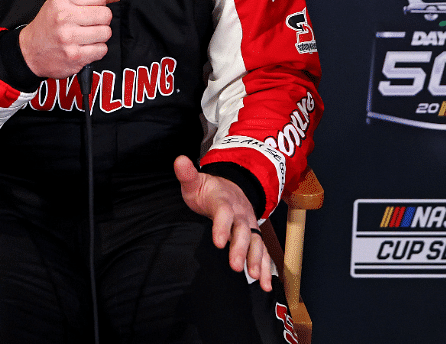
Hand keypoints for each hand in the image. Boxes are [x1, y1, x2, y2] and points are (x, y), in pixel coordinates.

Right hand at [18, 0, 123, 77]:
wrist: (30, 51)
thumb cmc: (48, 26)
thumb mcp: (63, 4)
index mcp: (60, 0)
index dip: (101, 1)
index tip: (96, 5)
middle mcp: (64, 17)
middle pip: (105, 14)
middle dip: (101, 19)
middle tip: (89, 23)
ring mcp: (69, 38)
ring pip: (106, 32)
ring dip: (99, 35)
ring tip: (85, 35)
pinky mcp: (75, 56)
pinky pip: (102, 50)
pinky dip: (96, 49)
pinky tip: (84, 46)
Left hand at [173, 155, 272, 291]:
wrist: (233, 188)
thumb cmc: (209, 190)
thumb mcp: (196, 182)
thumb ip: (188, 174)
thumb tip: (179, 160)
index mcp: (224, 201)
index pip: (224, 213)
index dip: (222, 227)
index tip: (218, 242)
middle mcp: (240, 214)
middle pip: (243, 231)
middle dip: (240, 249)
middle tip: (236, 266)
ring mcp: (250, 226)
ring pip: (256, 243)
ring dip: (257, 260)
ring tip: (254, 277)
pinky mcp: (254, 237)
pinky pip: (262, 253)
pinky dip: (265, 268)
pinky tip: (265, 285)